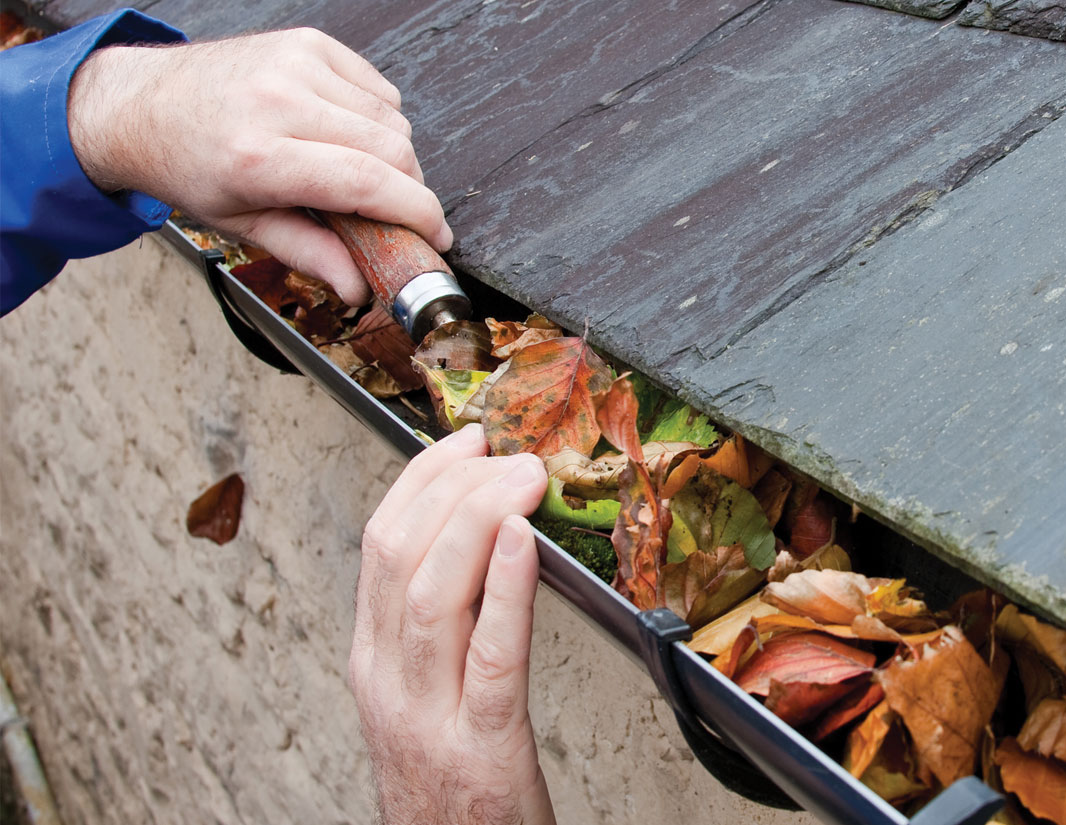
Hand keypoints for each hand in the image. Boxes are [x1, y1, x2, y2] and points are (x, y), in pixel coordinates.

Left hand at [66, 27, 449, 304]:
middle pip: (392, 150)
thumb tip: (360, 289)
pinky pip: (378, 88)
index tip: (437, 237)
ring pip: (393, 119)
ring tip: (358, 171)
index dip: (417, 213)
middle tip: (397, 213)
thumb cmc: (190, 167)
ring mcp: (295, 64)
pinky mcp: (308, 42)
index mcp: (258, 156)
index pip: (368, 182)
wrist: (141, 104)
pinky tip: (345, 133)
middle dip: (410, 190)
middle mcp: (278, 101)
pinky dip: (378, 117)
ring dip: (393, 154)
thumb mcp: (240, 224)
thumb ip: (308, 254)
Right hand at [348, 424, 557, 824]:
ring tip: (521, 476)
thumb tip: (488, 544)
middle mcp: (388, 682)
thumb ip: (443, 630)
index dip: (422, 480)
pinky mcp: (482, 750)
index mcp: (375, 663)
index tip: (465, 442)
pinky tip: (526, 544)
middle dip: (452, 486)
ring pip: (433, 594)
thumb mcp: (426, 699)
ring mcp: (428, 716)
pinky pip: (491, 656)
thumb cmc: (451, 788)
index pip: (380, 546)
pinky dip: (507, 589)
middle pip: (399, 556)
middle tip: (505, 451)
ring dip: (480, 519)